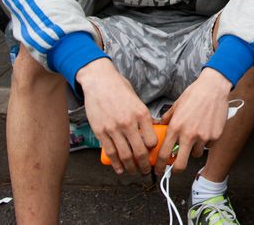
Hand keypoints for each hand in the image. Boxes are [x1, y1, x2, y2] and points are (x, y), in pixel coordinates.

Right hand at [77, 58, 156, 174]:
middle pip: (139, 152)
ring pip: (125, 155)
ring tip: (134, 172)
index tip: (154, 155)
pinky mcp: (101, 132)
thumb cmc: (120, 89)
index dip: (154, 151)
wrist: (99, 82)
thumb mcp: (137, 100)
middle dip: (144, 165)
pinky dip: (116, 164)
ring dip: (131, 168)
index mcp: (141, 114)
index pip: (152, 140)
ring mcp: (114, 128)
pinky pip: (110, 152)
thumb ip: (144, 116)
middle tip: (146, 171)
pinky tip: (120, 169)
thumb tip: (153, 128)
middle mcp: (129, 122)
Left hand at [154, 67, 231, 173]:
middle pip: (180, 165)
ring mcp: (203, 137)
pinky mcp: (215, 136)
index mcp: (175, 128)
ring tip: (195, 138)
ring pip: (196, 154)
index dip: (159, 166)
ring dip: (194, 150)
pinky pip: (208, 145)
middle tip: (175, 169)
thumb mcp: (176, 105)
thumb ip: (168, 119)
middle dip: (175, 171)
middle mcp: (188, 135)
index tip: (158, 170)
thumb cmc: (194, 94)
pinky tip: (206, 129)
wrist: (213, 88)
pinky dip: (206, 141)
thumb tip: (161, 126)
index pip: (164, 154)